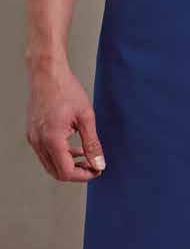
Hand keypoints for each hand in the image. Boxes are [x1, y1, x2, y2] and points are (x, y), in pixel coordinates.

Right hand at [26, 60, 105, 181]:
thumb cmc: (66, 90)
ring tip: (86, 156)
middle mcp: (38, 142)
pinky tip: (74, 146)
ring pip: (50, 163)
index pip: (66, 172)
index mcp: (52, 139)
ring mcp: (33, 138)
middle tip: (94, 166)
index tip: (98, 170)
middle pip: (56, 172)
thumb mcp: (86, 117)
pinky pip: (45, 152)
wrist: (47, 73)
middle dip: (77, 172)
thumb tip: (99, 164)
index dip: (84, 175)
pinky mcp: (32, 133)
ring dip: (68, 164)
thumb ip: (92, 144)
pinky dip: (60, 154)